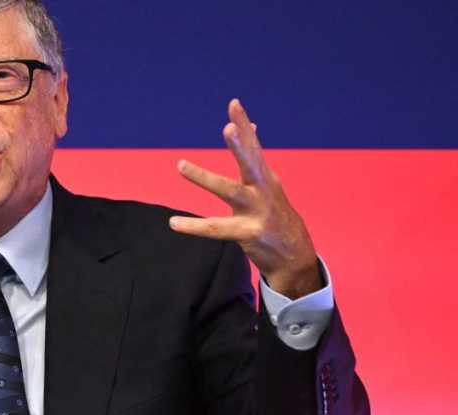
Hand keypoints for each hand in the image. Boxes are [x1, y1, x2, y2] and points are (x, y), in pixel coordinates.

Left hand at [169, 99, 321, 298]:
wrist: (295, 256)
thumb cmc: (275, 214)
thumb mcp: (268, 184)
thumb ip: (254, 157)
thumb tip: (249, 126)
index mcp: (265, 178)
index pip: (254, 146)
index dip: (244, 124)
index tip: (233, 103)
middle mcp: (263, 191)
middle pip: (251, 163)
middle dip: (241, 145)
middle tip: (228, 128)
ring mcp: (257, 212)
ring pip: (229, 192)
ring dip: (205, 177)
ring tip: (180, 165)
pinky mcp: (248, 234)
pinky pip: (215, 229)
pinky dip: (194, 226)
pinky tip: (174, 222)